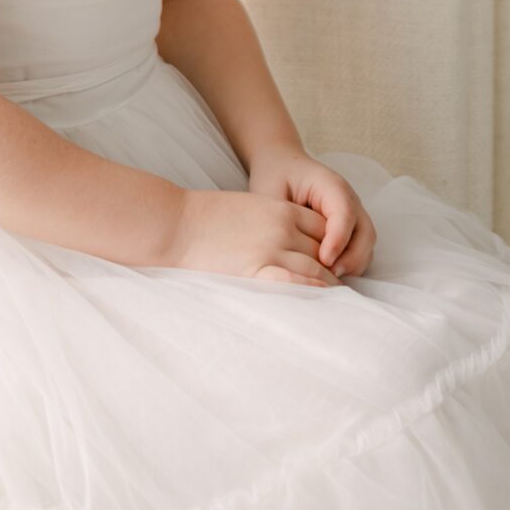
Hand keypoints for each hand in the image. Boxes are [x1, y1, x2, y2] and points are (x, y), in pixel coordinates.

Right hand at [163, 188, 343, 287]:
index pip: (323, 228)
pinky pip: (296, 282)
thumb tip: (282, 240)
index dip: (329, 246)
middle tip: (337, 288)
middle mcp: (283, 227)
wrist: (173, 223)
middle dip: (332, 268)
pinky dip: (311, 291)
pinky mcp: (257, 268)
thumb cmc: (200, 217)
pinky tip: (316, 300)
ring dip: (327, 286)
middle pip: (324, 250)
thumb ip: (269, 220)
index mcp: (280, 209)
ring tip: (332, 302)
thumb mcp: (245, 207)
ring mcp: (272, 248)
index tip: (329, 262)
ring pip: (317, 269)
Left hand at [246, 149, 375, 279]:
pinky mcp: (351, 228)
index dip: (338, 239)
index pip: (344, 213)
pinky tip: (330, 275)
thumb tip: (291, 249)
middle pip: (365, 232)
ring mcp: (354, 214)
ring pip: (366, 243)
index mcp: (331, 186)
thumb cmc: (276, 177)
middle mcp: (349, 200)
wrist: (282, 166)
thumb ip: (283, 217)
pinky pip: (359, 248)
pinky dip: (351, 263)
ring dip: (353, 263)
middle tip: (329, 275)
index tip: (324, 260)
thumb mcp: (272, 192)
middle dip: (352, 257)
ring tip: (330, 279)